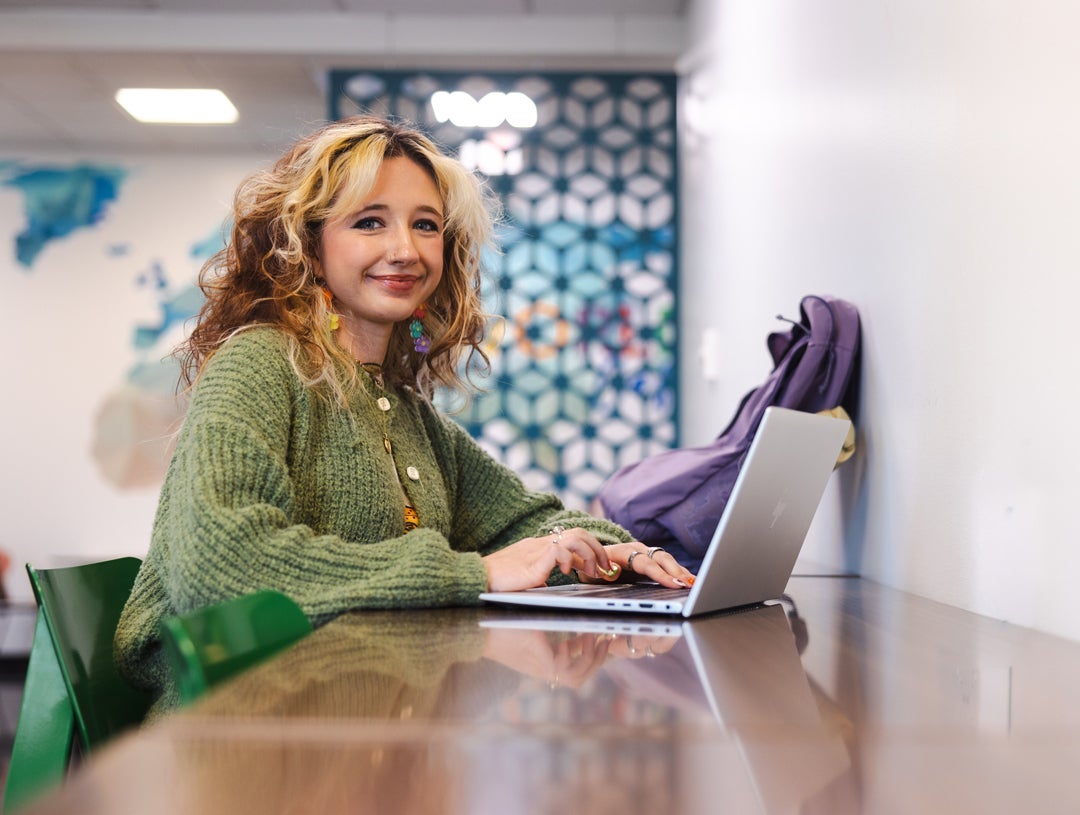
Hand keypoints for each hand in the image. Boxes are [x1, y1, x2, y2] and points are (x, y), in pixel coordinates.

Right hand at [482, 526, 611, 591]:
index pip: (573, 539)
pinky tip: (567, 574)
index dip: (591, 551)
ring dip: (590, 554)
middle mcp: (541, 544)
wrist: (477, 578)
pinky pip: (559, 550)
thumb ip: (538, 576)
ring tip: (591, 572)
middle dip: (598, 550)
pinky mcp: (533, 561)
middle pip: (579, 533)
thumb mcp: (524, 578)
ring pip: (575, 537)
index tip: (600, 567)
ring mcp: (537, 550)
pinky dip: (570, 561)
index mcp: (540, 547)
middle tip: (605, 569)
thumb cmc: (496, 581)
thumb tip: (548, 583)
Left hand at [484, 628, 610, 687]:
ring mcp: (541, 669)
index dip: (591, 659)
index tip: (600, 641)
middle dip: (596, 661)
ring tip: (592, 638)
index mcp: (543, 663)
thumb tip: (574, 622)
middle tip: (605, 641)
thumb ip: (554, 631)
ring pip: (575, 678)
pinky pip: (563, 670)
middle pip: (578, 679)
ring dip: (589, 659)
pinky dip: (573, 656)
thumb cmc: (502, 623)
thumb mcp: (534, 628)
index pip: (574, 671)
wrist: (479, 627)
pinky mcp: (537, 664)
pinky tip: (570, 639)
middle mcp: (544, 670)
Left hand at [591, 542, 695, 588]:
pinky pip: (668, 564)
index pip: (645, 563)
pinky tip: (690, 581)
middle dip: (677, 572)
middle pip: (661, 558)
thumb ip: (601, 572)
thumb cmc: (592, 568)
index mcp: (623, 552)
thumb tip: (613, 572)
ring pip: (668, 560)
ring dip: (681, 572)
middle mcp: (637, 549)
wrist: (592, 558)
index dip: (660, 574)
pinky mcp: (651, 559)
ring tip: (695, 584)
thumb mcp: (591, 571)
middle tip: (690, 585)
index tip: (674, 584)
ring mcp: (646, 552)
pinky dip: (679, 572)